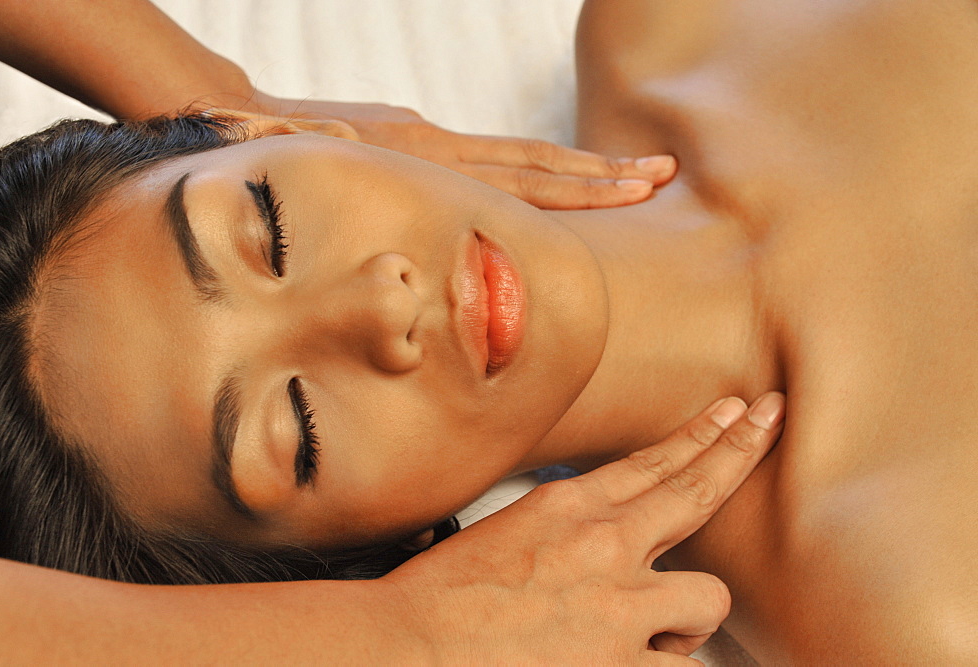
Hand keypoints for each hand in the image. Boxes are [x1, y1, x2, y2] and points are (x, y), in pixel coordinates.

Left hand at [243, 94, 676, 209]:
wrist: (232, 109)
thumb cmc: (260, 152)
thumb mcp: (299, 169)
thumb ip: (333, 176)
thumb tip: (361, 199)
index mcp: (422, 160)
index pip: (519, 177)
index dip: (578, 186)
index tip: (634, 188)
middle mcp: (438, 147)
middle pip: (537, 162)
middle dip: (601, 173)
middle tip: (660, 176)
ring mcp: (432, 140)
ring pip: (523, 157)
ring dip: (582, 167)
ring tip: (637, 172)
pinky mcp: (419, 137)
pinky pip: (493, 159)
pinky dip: (539, 171)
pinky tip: (565, 182)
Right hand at [387, 392, 784, 662]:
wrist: (405, 648)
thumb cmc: (437, 603)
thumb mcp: (500, 540)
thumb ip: (563, 536)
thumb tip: (600, 548)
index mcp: (564, 509)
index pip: (649, 462)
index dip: (699, 436)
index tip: (733, 414)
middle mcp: (600, 545)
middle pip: (694, 489)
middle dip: (739, 451)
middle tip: (768, 421)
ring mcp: (617, 604)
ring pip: (707, 597)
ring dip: (688, 618)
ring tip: (653, 634)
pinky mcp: (623, 663)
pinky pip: (682, 666)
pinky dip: (663, 665)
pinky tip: (630, 664)